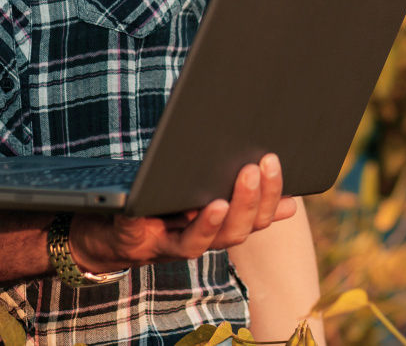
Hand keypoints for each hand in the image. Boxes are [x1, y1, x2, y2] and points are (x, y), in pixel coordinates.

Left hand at [68, 154, 295, 273]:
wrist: (113, 230)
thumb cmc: (164, 204)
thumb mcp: (204, 191)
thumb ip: (242, 195)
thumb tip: (293, 204)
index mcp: (222, 225)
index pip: (257, 218)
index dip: (271, 195)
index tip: (274, 161)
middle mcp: (201, 239)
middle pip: (235, 232)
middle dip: (248, 201)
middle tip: (253, 167)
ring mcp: (169, 245)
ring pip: (199, 243)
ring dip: (212, 223)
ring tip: (220, 200)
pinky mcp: (135, 239)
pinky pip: (146, 234)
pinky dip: (153, 225)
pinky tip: (170, 206)